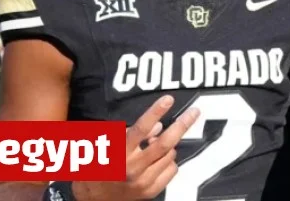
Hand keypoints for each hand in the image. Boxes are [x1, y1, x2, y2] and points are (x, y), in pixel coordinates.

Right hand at [73, 95, 199, 200]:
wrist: (94, 199)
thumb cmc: (100, 165)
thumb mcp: (107, 144)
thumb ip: (131, 132)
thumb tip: (158, 126)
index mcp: (119, 152)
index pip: (141, 128)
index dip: (155, 112)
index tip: (169, 99)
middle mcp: (132, 167)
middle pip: (165, 143)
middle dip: (182, 125)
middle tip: (195, 112)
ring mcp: (143, 181)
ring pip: (170, 156)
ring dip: (170, 146)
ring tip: (159, 144)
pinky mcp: (150, 191)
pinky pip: (172, 170)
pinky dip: (170, 161)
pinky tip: (159, 160)